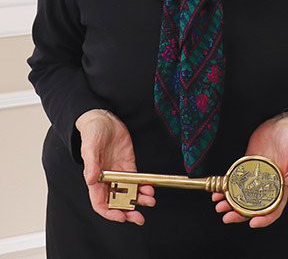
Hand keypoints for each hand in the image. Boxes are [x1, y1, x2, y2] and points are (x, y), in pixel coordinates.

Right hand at [75, 109, 154, 223]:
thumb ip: (91, 164)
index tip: (121, 216)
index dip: (110, 212)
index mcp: (95, 179)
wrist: (104, 119)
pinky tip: (150, 189)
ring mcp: (119, 173)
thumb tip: (91, 180)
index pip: (101, 204)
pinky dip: (144, 187)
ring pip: (130, 193)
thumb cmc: (92, 133)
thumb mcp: (90, 147)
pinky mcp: (128, 165)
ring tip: (149, 201)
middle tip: (139, 217)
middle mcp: (107, 179)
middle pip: (117, 202)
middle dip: (128, 212)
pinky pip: (137, 181)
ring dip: (139, 200)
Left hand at [212, 110, 287, 227]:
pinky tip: (218, 190)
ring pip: (242, 195)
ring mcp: (257, 176)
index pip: (274, 209)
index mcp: (283, 186)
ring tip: (219, 205)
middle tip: (227, 217)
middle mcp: (268, 184)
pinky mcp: (248, 165)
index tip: (252, 223)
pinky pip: (236, 179)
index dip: (264, 219)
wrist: (282, 123)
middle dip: (240, 214)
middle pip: (254, 206)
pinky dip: (227, 186)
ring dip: (231, 202)